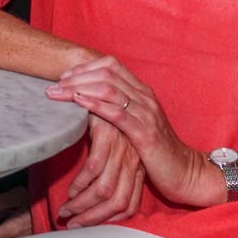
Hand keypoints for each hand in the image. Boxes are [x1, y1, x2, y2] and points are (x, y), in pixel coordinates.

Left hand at [46, 55, 219, 208]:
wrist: (184, 172)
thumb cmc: (155, 149)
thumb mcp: (136, 122)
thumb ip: (118, 108)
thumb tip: (87, 100)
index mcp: (142, 92)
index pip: (111, 65)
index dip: (85, 67)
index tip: (64, 76)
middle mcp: (145, 98)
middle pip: (106, 73)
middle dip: (76, 76)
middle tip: (53, 84)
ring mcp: (146, 114)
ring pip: (108, 89)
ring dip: (78, 88)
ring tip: (57, 93)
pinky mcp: (144, 134)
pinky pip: (117, 113)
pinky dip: (95, 104)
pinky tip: (78, 102)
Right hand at [54, 116, 143, 226]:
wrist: (108, 84)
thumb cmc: (106, 115)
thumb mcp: (113, 144)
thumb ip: (107, 164)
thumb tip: (89, 188)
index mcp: (136, 165)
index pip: (130, 204)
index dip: (109, 219)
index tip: (87, 225)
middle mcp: (133, 160)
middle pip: (118, 202)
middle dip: (92, 218)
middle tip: (70, 223)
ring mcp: (123, 149)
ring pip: (105, 190)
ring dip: (83, 205)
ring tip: (64, 211)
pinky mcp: (111, 136)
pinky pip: (95, 167)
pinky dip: (81, 184)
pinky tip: (69, 190)